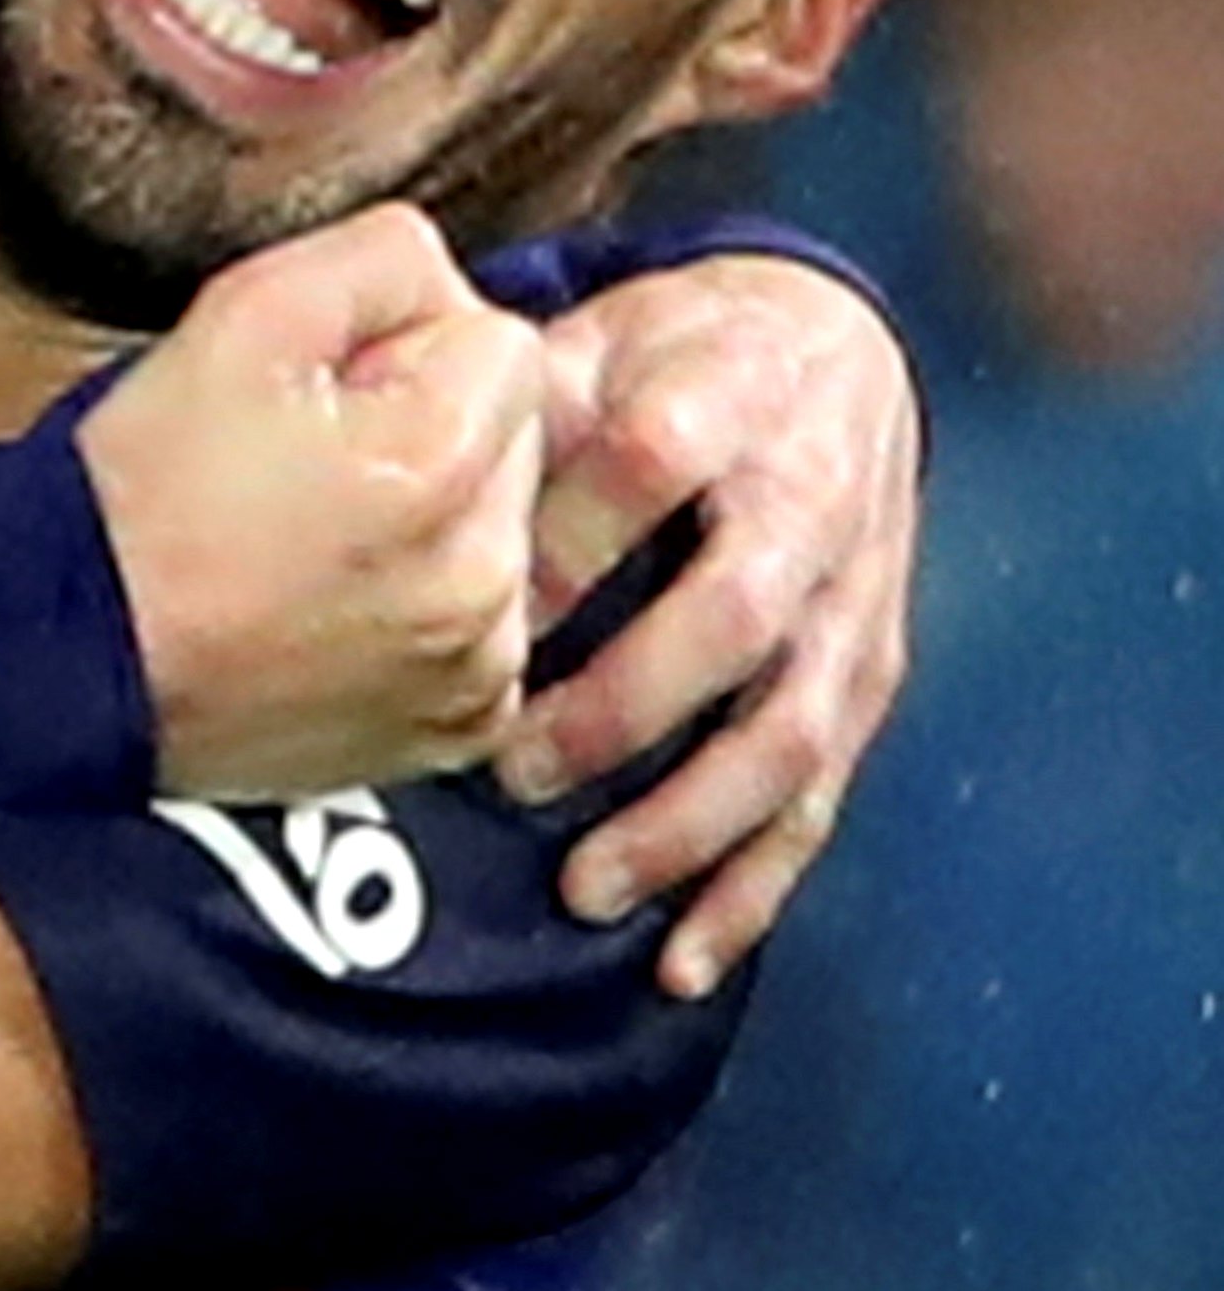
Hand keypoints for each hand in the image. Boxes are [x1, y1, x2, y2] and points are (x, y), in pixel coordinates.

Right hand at [86, 203, 544, 801]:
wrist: (68, 653)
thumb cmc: (146, 486)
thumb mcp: (247, 309)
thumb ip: (385, 257)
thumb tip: (456, 289)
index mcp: (441, 461)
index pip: (504, 342)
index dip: (403, 346)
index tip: (319, 391)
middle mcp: (485, 580)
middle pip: (517, 439)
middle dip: (434, 428)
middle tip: (306, 462)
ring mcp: (475, 667)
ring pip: (504, 532)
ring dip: (438, 520)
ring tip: (312, 538)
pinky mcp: (457, 729)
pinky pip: (486, 627)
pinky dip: (428, 608)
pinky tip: (335, 604)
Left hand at [506, 255, 918, 989]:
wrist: (840, 354)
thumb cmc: (682, 354)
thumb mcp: (611, 331)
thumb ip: (528, 393)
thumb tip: (422, 458)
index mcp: (733, 396)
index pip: (652, 459)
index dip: (568, 533)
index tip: (482, 600)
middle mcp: (811, 508)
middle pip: (736, 617)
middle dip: (625, 704)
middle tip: (513, 765)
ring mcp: (850, 608)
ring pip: (788, 734)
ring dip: (686, 822)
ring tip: (584, 886)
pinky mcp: (867, 681)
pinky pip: (820, 801)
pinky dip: (753, 890)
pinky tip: (680, 960)